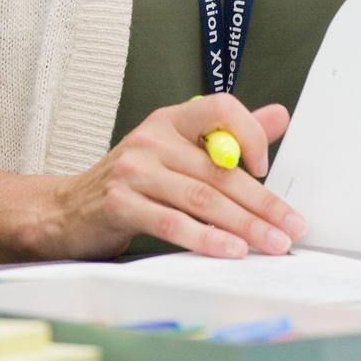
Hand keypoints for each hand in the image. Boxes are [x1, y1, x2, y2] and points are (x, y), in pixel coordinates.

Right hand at [34, 95, 306, 261]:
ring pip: (201, 198)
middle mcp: (152, 138)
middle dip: (261, 202)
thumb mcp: (177, 151)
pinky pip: (172, 223)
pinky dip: (206, 239)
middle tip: (291, 226)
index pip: (219, 108)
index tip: (266, 167)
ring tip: (271, 244)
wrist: (68, 210)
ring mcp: (133, 170)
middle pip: (217, 168)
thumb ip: (228, 135)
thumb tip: (279, 116)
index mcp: (170, 120)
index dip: (249, 133)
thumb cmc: (133, 183)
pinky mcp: (120, 203)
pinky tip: (230, 251)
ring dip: (243, 226)